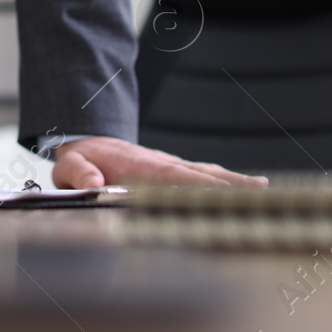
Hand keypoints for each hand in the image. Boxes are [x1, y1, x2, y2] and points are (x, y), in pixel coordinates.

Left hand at [51, 135, 267, 188]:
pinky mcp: (170, 168)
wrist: (86, 140)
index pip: (174, 177)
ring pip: (205, 171)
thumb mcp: (69, 166)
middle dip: (230, 183)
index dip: (199, 185)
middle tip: (262, 191)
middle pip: (200, 174)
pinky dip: (222, 179)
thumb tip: (93, 184)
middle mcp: (160, 162)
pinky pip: (200, 173)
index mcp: (139, 166)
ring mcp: (168, 164)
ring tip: (263, 188)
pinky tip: (241, 186)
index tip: (223, 192)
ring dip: (232, 180)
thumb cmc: (79, 158)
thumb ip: (79, 174)